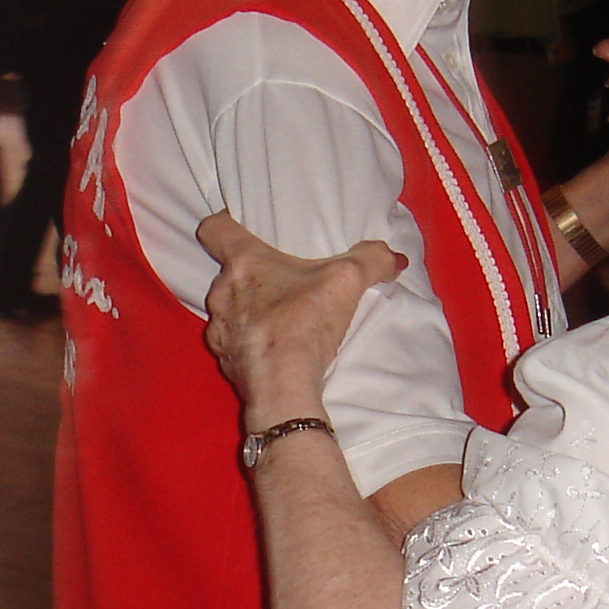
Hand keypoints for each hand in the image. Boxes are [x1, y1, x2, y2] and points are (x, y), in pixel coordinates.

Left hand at [195, 210, 400, 420]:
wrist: (283, 386)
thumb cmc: (304, 322)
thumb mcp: (347, 281)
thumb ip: (371, 260)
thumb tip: (395, 258)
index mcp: (243, 262)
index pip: (213, 228)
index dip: (226, 223)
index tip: (245, 227)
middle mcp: (221, 292)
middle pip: (229, 270)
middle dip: (254, 272)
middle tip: (283, 274)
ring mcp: (219, 328)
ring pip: (231, 306)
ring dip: (251, 307)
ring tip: (282, 313)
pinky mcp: (224, 359)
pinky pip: (235, 340)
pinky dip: (252, 339)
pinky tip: (277, 345)